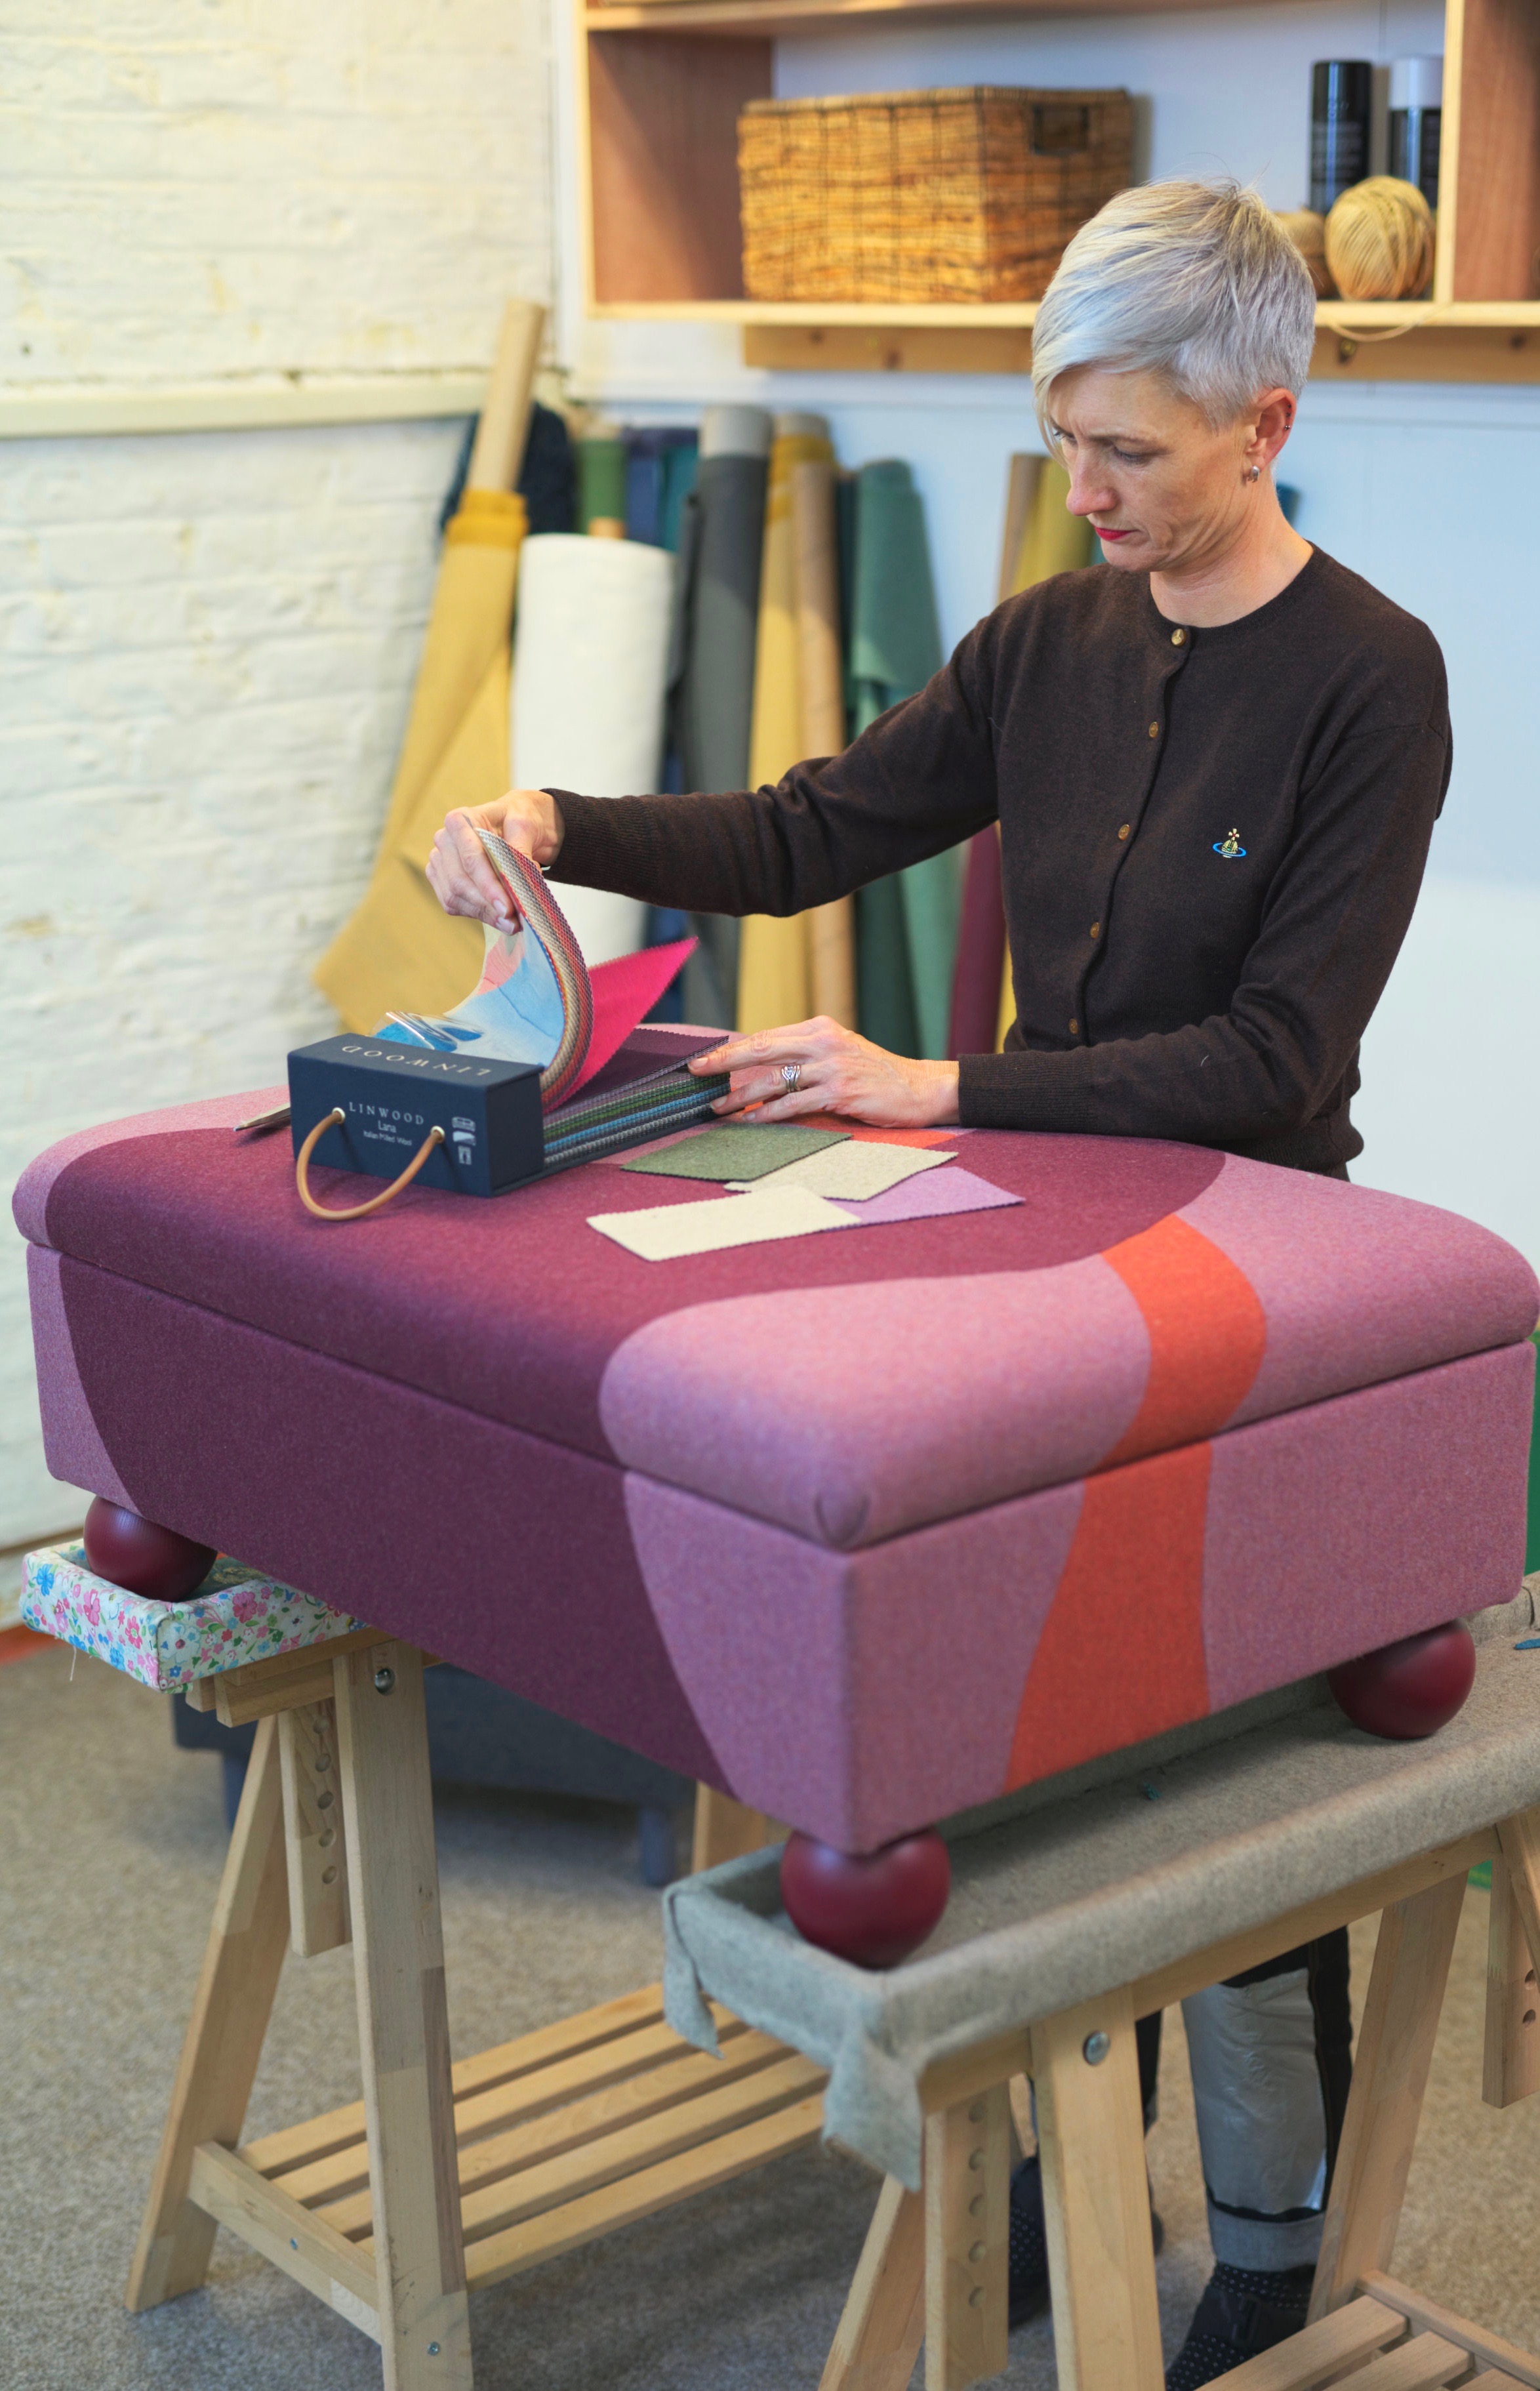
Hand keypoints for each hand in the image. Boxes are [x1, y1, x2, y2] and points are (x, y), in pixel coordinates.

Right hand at [425, 789, 564, 932]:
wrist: (515, 825)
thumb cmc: (518, 820)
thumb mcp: (525, 826)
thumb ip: (520, 851)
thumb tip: (517, 884)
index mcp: (460, 820)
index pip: (471, 858)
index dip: (488, 886)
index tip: (507, 908)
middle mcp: (444, 839)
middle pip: (460, 881)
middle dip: (488, 905)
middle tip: (514, 922)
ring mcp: (440, 861)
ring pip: (454, 896)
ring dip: (484, 914)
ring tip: (512, 924)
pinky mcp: (442, 880)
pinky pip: (453, 904)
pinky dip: (478, 915)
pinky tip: (499, 919)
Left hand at [689, 1017, 960, 1129]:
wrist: (920, 1088)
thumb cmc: (877, 1075)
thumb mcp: (840, 1052)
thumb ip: (805, 1055)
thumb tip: (760, 1069)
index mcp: (820, 1028)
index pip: (765, 1036)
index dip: (732, 1049)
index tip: (705, 1059)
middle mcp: (823, 1042)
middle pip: (761, 1049)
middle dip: (724, 1063)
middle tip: (696, 1073)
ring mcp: (831, 1067)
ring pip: (773, 1081)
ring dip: (740, 1098)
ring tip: (717, 1108)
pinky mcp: (839, 1092)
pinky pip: (793, 1105)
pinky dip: (768, 1115)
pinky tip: (751, 1122)